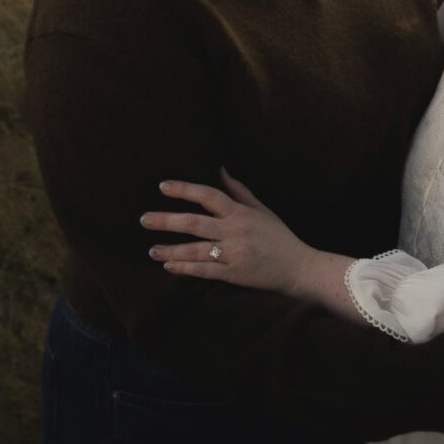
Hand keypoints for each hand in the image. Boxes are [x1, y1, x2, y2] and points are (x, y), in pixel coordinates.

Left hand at [142, 171, 315, 296]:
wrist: (299, 268)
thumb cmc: (279, 237)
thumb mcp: (262, 209)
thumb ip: (239, 191)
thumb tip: (220, 169)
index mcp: (241, 213)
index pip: (209, 195)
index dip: (185, 189)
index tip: (162, 187)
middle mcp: (236, 231)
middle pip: (195, 223)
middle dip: (167, 220)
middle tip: (144, 220)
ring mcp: (235, 253)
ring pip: (196, 250)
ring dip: (171, 249)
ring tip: (151, 249)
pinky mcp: (235, 274)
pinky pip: (206, 271)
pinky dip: (186, 268)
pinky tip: (169, 266)